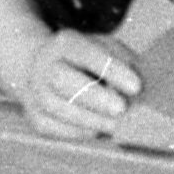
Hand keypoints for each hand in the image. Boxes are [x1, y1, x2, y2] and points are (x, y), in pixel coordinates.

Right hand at [16, 29, 139, 139]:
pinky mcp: (34, 116)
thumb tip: (138, 90)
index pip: (87, 53)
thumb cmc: (87, 60)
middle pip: (62, 79)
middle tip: (121, 109)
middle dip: (94, 96)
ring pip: (57, 107)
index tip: (136, 86)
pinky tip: (97, 130)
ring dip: (89, 119)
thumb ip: (122, 63)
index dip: (111, 69)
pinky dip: (78, 131)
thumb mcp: (106, 49)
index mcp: (65, 42)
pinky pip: (53, 127)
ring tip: (115, 125)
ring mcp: (35, 91)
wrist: (44, 68)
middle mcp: (45, 64)